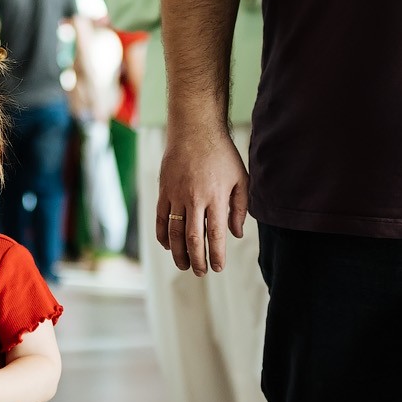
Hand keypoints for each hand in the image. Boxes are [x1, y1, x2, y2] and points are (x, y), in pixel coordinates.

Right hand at [157, 126, 247, 274]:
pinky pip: (160, 218)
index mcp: (216, 197)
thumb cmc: (222, 154)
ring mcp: (176, 195)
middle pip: (194, 238)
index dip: (216, 255)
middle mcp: (195, 198)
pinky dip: (162, 235)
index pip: (216, 234)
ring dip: (178, 252)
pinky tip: (167, 246)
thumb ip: (240, 207)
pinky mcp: (164, 190)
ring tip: (183, 265)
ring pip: (175, 232)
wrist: (195, 129)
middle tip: (201, 272)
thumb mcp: (240, 178)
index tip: (217, 268)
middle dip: (197, 259)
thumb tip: (236, 234)